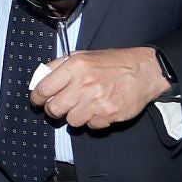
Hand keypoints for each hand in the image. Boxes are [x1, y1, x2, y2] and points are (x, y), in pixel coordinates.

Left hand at [32, 47, 170, 129]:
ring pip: (72, 121)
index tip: (38, 101)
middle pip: (54, 109)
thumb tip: (40, 79)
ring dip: (76, 116)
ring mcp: (97, 101)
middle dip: (54, 110)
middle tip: (60, 107)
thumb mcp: (84, 55)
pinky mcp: (109, 114)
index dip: (37, 98)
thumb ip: (60, 66)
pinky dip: (93, 121)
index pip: (44, 88)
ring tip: (86, 105)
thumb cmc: (113, 63)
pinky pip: (91, 126)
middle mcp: (84, 84)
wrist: (144, 71)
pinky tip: (100, 109)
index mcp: (76, 66)